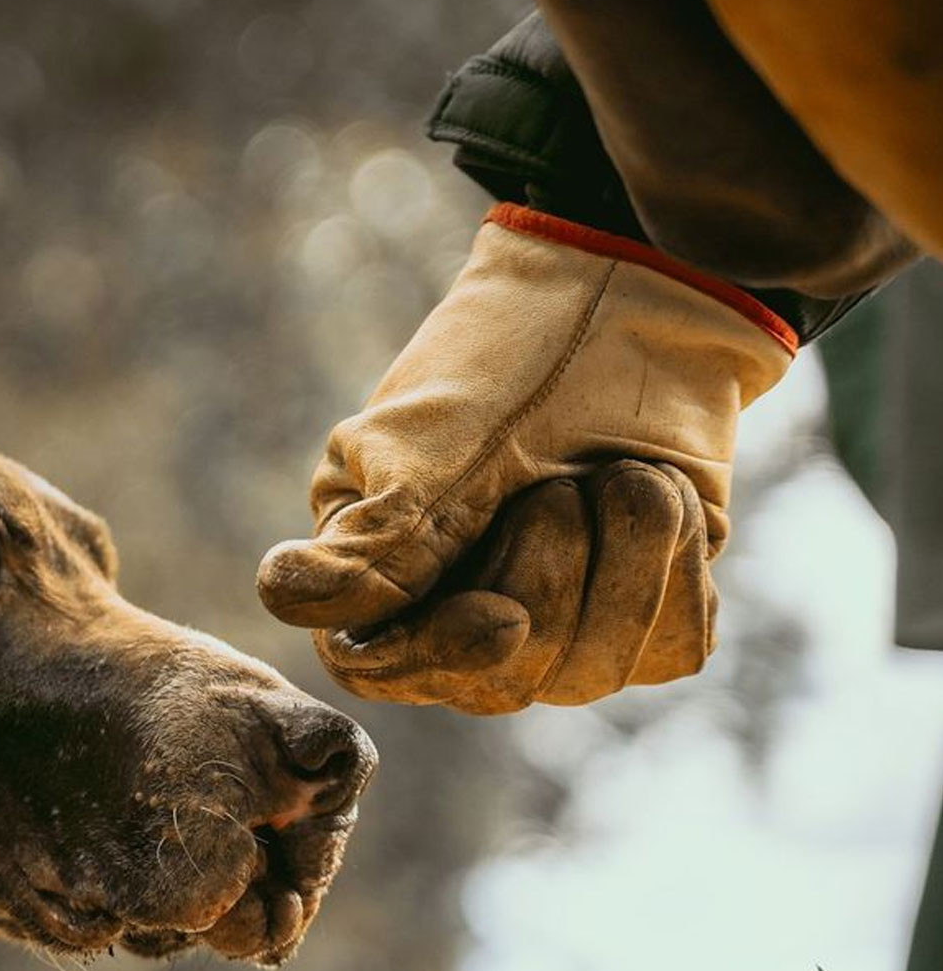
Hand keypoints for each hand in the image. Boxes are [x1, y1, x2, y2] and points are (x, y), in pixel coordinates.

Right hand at [258, 204, 794, 711]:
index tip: (504, 620)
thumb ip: (378, 535)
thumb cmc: (512, 354)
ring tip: (618, 474)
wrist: (644, 292)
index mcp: (371, 562)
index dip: (437, 658)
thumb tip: (289, 600)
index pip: (374, 663)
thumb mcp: (436, 438)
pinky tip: (663, 497)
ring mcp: (555, 623)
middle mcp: (454, 608)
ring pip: (590, 671)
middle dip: (548, 568)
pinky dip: (680, 559)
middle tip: (556, 478)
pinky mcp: (646, 613)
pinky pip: (672, 644)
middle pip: (497, 678)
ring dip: (625, 554)